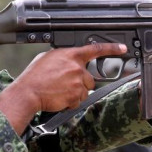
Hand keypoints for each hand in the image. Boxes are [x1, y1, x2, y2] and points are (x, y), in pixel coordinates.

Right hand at [0, 43, 126, 132]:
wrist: (28, 92)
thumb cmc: (34, 76)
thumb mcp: (48, 58)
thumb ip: (63, 58)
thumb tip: (69, 61)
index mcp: (70, 55)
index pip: (95, 49)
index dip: (111, 48)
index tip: (123, 48)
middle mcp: (77, 67)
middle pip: (90, 79)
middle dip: (80, 84)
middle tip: (63, 85)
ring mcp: (77, 81)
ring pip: (85, 91)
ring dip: (75, 94)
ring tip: (59, 91)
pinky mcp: (76, 95)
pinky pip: (78, 101)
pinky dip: (70, 102)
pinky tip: (59, 97)